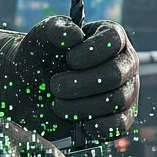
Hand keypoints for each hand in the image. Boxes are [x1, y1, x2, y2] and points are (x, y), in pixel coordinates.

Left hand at [7, 17, 138, 140]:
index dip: (91, 52)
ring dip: (82, 106)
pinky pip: (120, 125)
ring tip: (58, 105)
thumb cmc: (40, 57)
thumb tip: (76, 36)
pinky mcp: (121, 117)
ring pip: (117, 101)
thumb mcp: (43, 36)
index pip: (113, 40)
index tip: (69, 60)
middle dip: (80, 84)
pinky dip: (100, 127)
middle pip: (115, 75)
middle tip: (55, 86)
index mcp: (111, 37)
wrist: (30, 90)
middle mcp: (124, 63)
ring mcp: (127, 90)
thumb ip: (57, 29)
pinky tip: (81, 125)